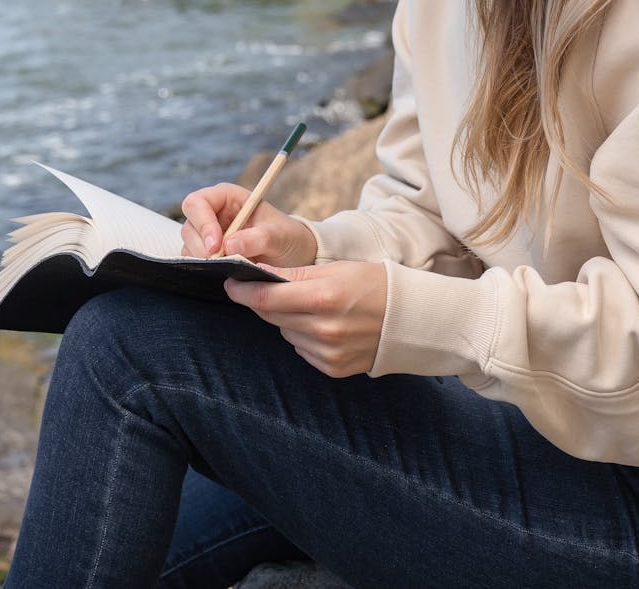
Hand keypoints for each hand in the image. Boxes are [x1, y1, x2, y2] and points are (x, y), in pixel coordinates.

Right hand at [180, 182, 316, 267]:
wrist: (293, 255)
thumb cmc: (287, 237)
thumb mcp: (280, 236)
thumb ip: (259, 238)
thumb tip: (230, 245)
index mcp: (228, 197)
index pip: (198, 202)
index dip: (203, 223)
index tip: (216, 246)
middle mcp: (214, 213)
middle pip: (190, 226)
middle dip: (201, 246)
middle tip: (221, 262)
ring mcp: (208, 234)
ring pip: (188, 245)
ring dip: (203, 259)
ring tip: (230, 266)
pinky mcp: (208, 253)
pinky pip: (194, 260)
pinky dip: (204, 268)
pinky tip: (224, 271)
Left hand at [224, 260, 386, 377]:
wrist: (408, 318)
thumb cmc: (371, 283)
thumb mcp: (336, 269)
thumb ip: (295, 275)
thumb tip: (256, 276)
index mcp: (324, 297)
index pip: (266, 297)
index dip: (242, 290)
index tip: (230, 282)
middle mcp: (324, 329)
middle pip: (271, 315)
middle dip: (262, 300)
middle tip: (262, 287)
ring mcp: (327, 352)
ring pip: (285, 332)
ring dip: (286, 318)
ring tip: (310, 306)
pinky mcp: (331, 368)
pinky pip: (301, 349)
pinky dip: (303, 335)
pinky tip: (323, 325)